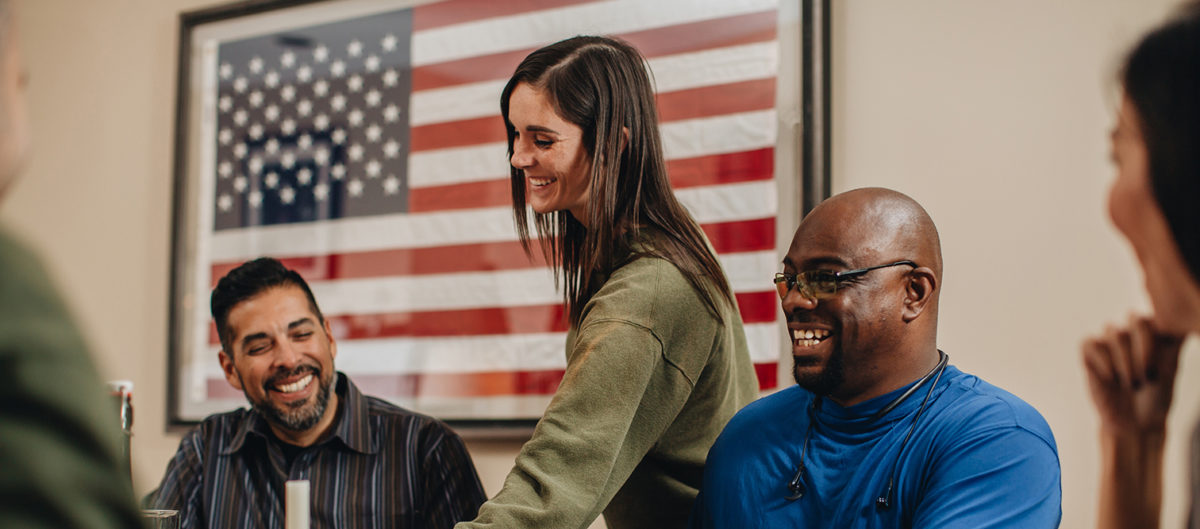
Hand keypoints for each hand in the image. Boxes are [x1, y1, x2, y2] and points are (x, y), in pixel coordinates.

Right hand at [1082, 315, 1184, 434]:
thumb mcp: (1171, 367)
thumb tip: (1183, 321)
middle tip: (1147, 378)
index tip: (1157, 374)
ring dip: (1125, 363)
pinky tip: (1111, 379)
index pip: (1156, 318)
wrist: (1135, 422)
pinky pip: (1091, 343)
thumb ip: (1173, 340)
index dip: (1156, 344)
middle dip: (1143, 351)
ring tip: (1132, 384)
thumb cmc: (1157, 396)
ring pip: (1114, 332)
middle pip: (1135, 319)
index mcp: (1154, 331)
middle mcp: (1131, 332)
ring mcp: (1109, 341)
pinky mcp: (1090, 352)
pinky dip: (1103, 361)